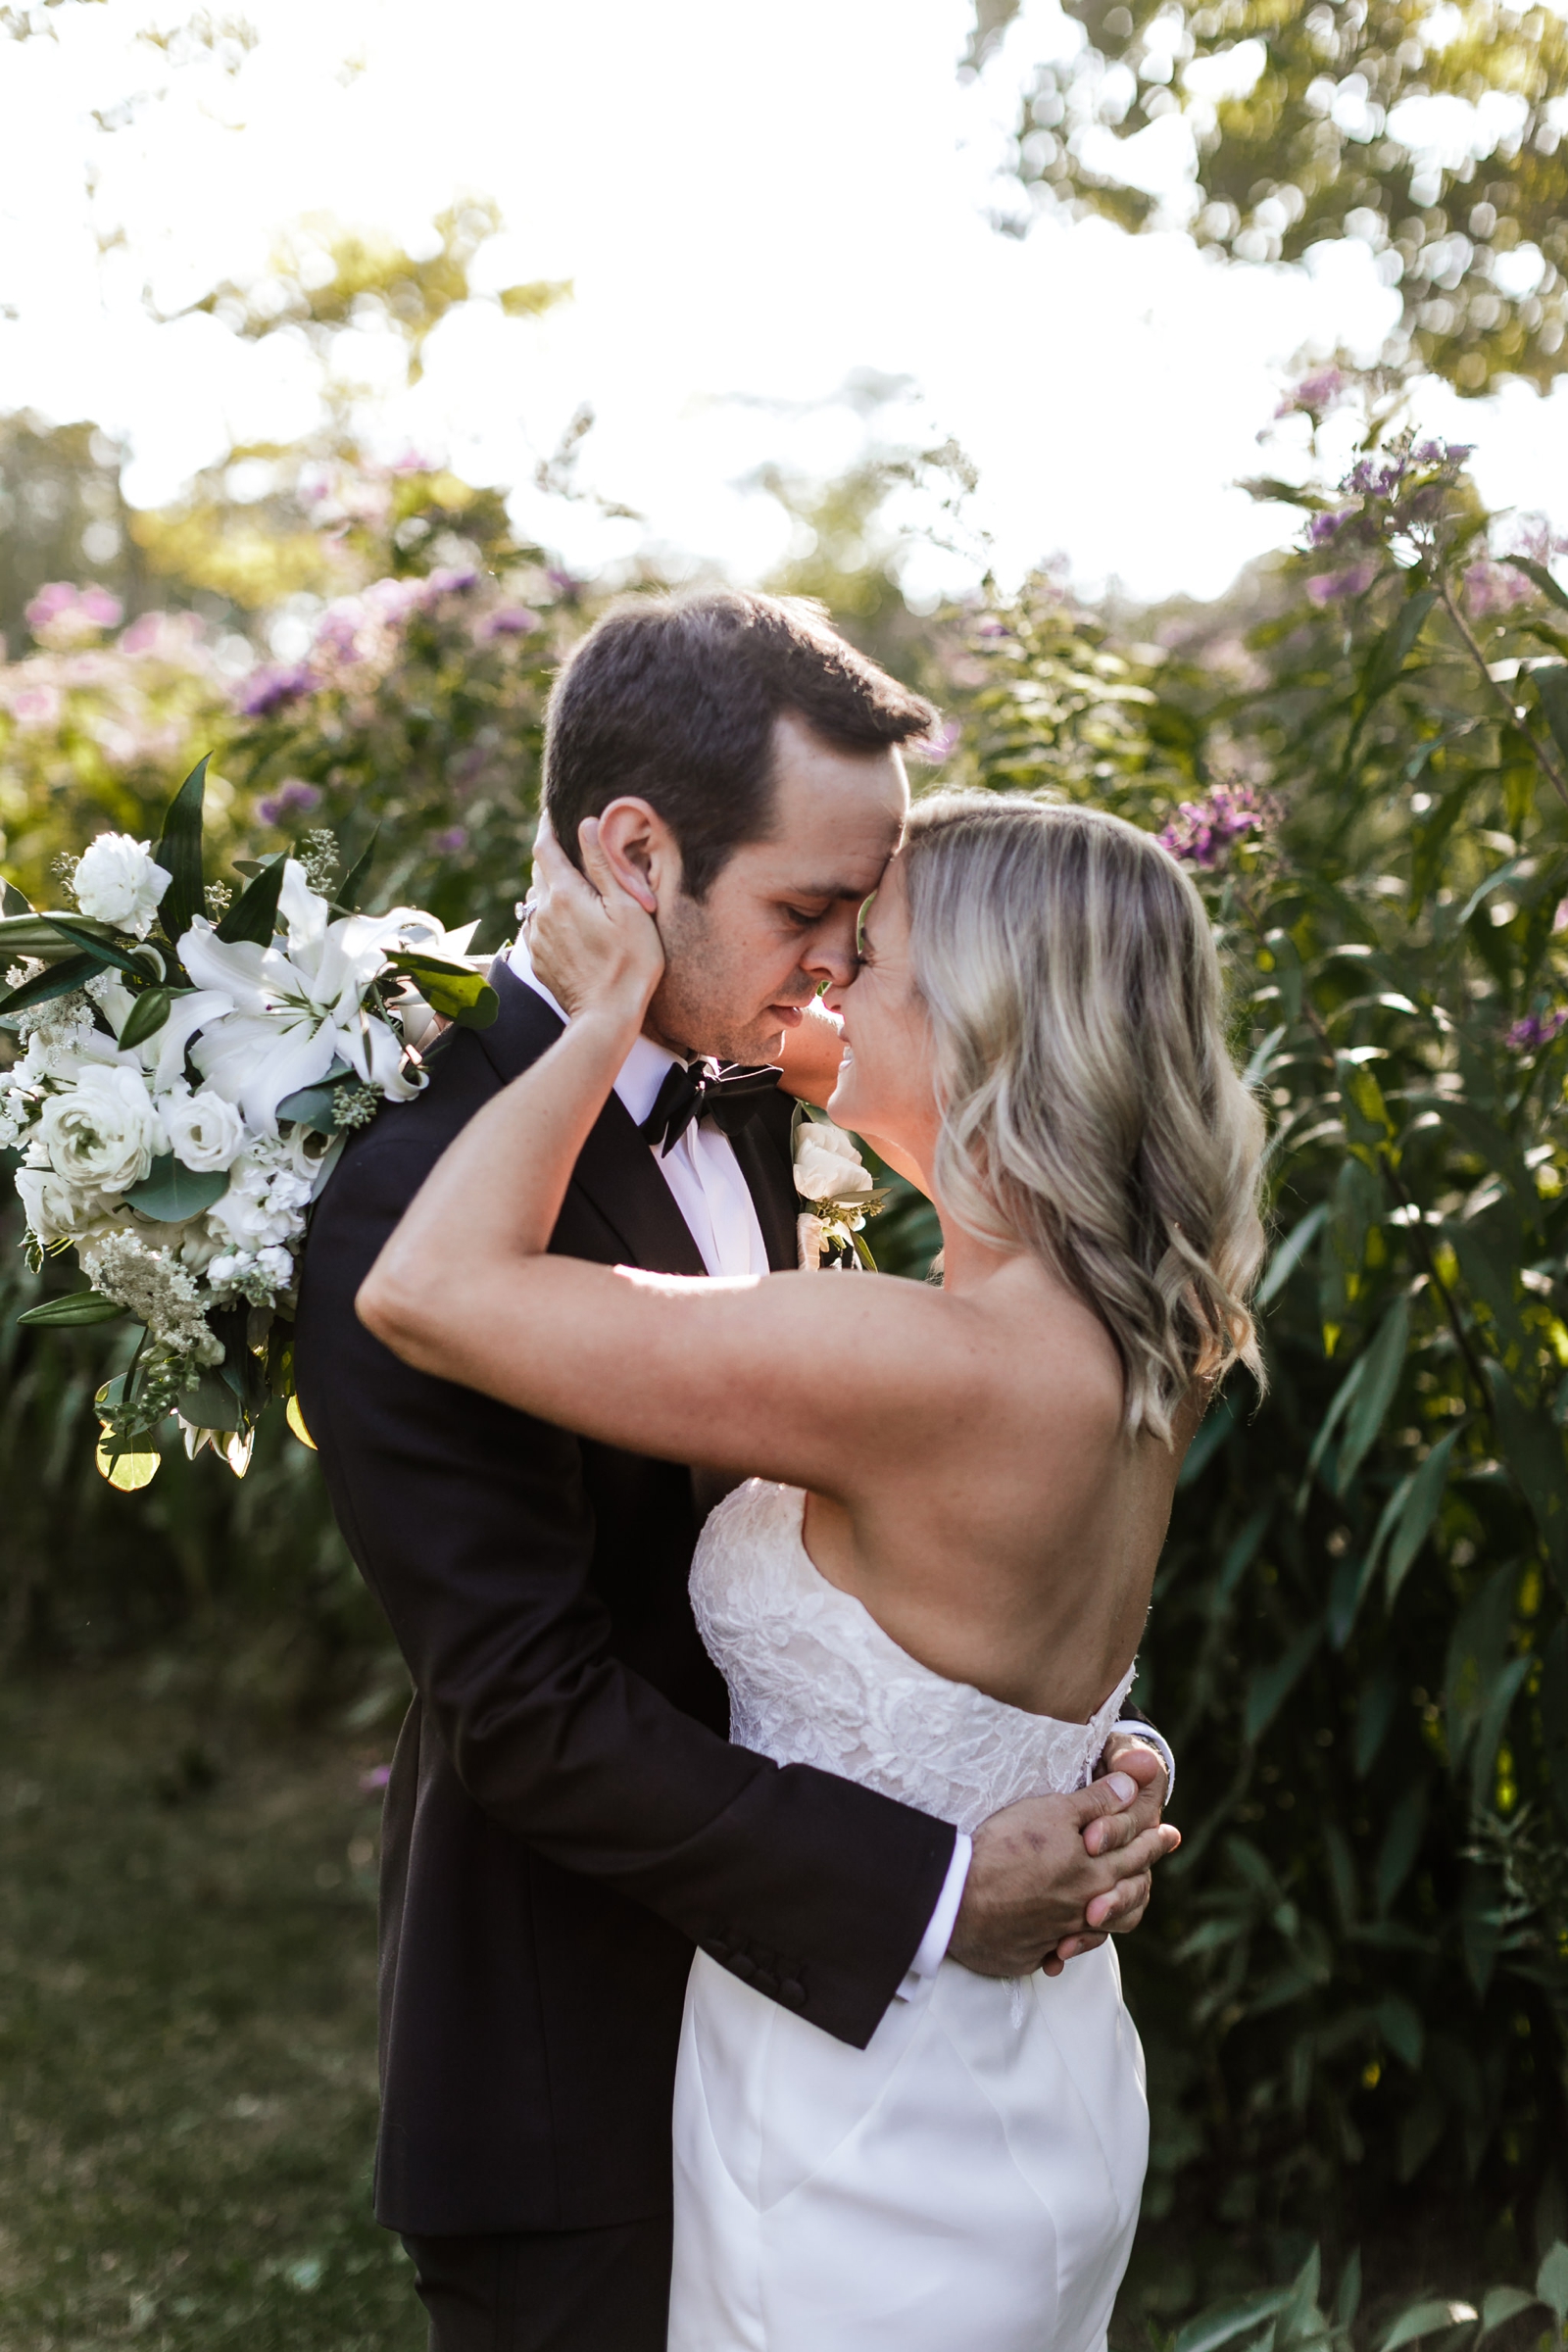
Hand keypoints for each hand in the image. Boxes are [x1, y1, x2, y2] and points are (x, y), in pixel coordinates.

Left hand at [528, 814, 664, 1027]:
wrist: (608, 1016)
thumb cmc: (630, 962)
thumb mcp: (628, 908)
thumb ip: (604, 864)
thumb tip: (586, 824)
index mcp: (564, 894)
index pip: (545, 847)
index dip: (547, 826)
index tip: (552, 812)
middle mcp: (543, 912)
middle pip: (539, 871)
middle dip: (552, 856)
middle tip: (571, 849)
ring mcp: (537, 938)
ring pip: (536, 899)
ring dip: (551, 887)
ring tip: (575, 888)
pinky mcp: (538, 959)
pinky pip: (538, 925)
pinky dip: (550, 915)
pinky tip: (572, 923)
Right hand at [948, 1771, 1179, 1980]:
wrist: (957, 1898)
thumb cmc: (1005, 1848)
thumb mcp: (1051, 1812)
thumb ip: (1095, 1803)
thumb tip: (1133, 1788)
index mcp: (1095, 1873)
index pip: (1135, 1855)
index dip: (1153, 1841)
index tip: (1169, 1834)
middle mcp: (1085, 1909)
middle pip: (1126, 1894)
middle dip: (1143, 1875)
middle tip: (1149, 1872)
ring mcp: (1059, 1935)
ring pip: (1101, 1929)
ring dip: (1115, 1914)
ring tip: (1120, 1905)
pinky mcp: (1032, 1953)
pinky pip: (1061, 1951)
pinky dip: (1070, 1945)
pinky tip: (1067, 1943)